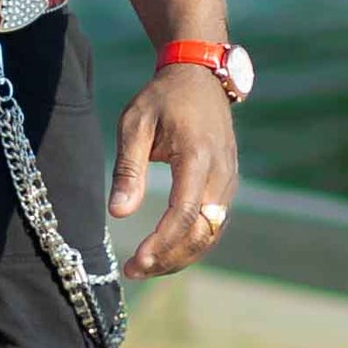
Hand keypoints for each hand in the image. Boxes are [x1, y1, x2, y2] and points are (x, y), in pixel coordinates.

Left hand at [108, 64, 238, 276]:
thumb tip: (118, 213)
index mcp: (198, 156)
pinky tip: (163, 252)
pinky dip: (191, 243)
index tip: (136, 262)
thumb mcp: (135, 124)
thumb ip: (129, 169)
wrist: (199, 76)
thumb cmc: (162, 98)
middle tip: (132, 271)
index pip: (183, 213)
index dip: (161, 243)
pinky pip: (213, 224)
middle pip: (201, 232)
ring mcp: (229, 180)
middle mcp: (222, 173)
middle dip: (168, 258)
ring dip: (180, 256)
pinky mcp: (227, 185)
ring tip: (143, 267)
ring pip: (210, 233)